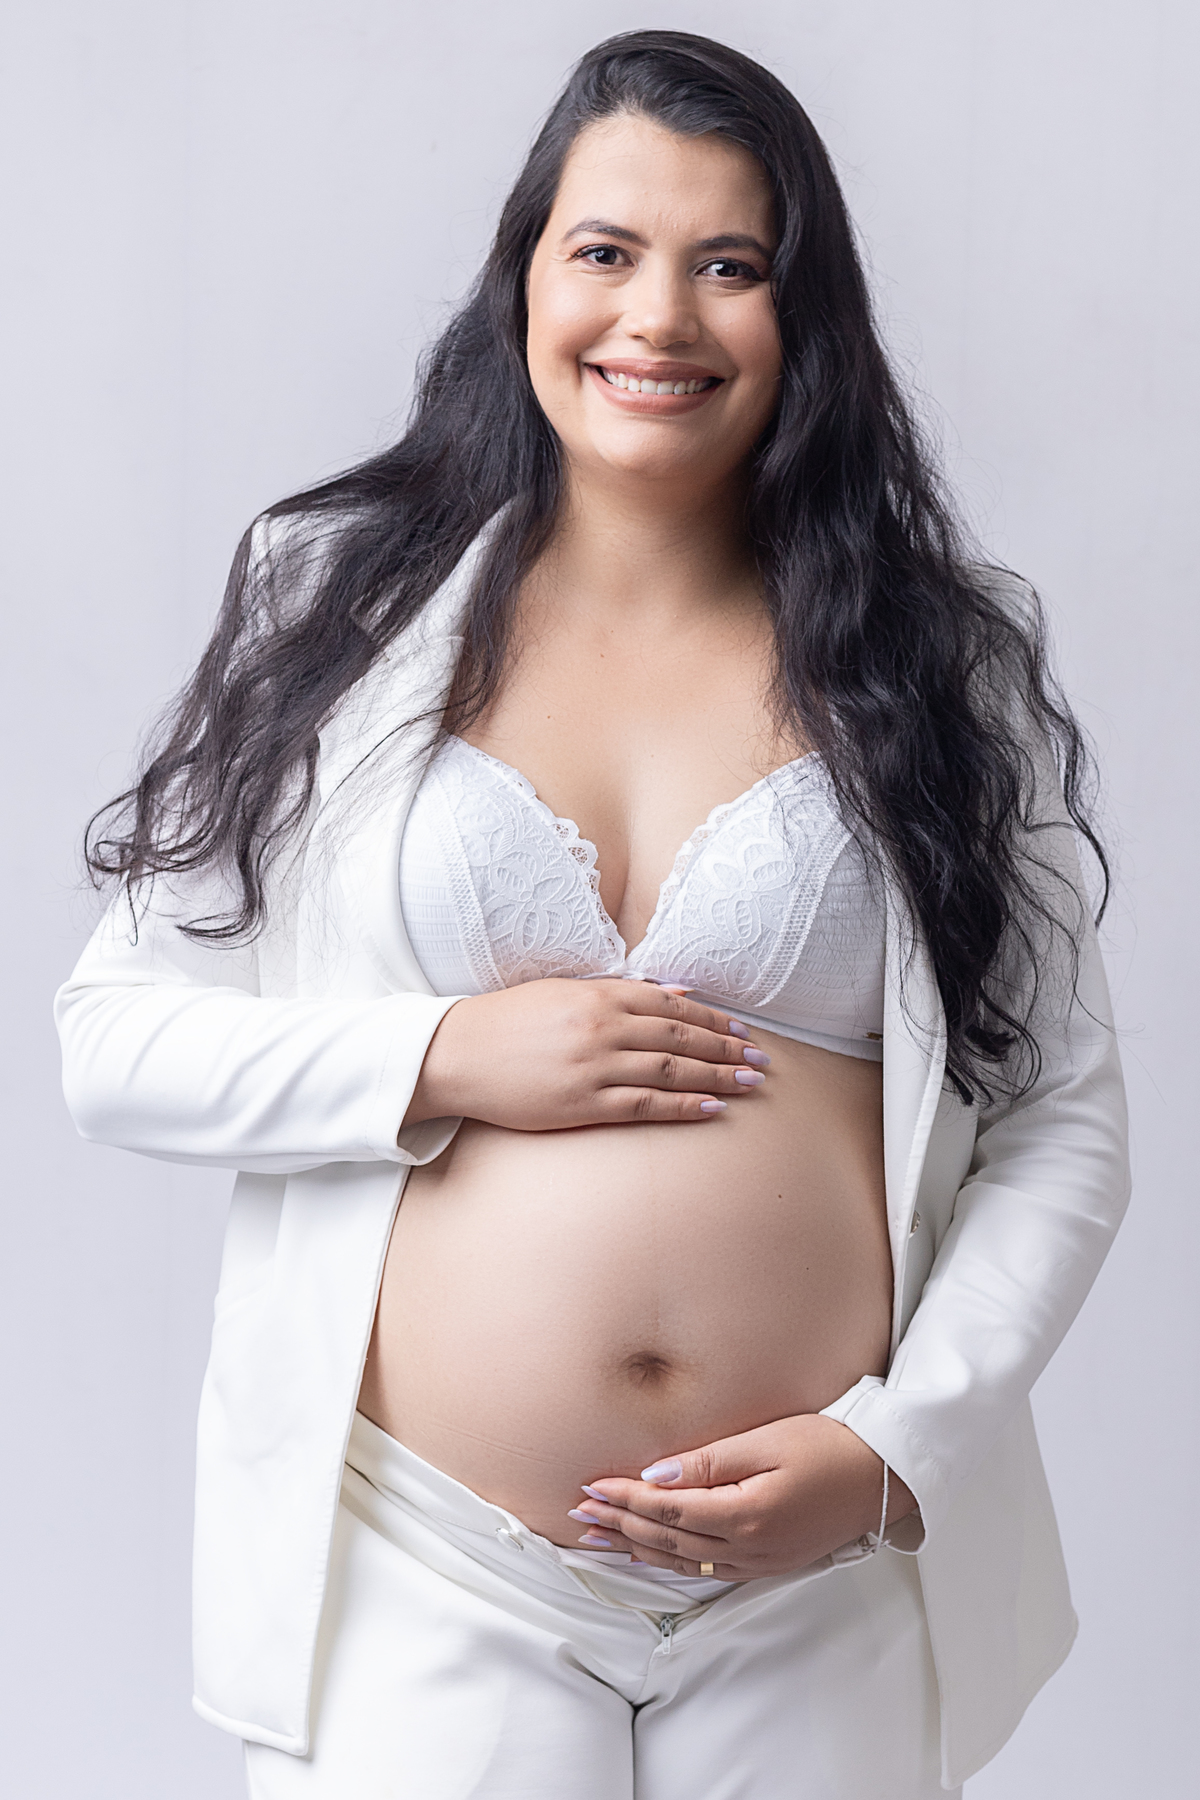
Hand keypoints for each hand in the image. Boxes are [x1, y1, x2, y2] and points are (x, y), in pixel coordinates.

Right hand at [404, 978, 769, 1131]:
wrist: (458, 1055)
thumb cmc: (509, 1021)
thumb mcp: (565, 991)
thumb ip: (621, 991)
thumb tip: (678, 991)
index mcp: (599, 994)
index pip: (672, 1005)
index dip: (713, 1018)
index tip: (742, 1030)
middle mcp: (603, 1027)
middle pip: (681, 1037)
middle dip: (726, 1048)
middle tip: (760, 1059)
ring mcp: (595, 1067)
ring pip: (672, 1070)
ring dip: (717, 1076)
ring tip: (749, 1083)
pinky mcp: (583, 1103)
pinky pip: (645, 1104)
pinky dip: (683, 1105)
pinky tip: (711, 1107)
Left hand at [567, 1414, 917, 1580]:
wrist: (884, 1475)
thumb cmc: (831, 1446)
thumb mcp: (768, 1440)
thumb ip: (710, 1460)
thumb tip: (657, 1473)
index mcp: (746, 1516)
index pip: (667, 1511)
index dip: (625, 1498)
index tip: (591, 1485)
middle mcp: (749, 1548)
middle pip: (667, 1540)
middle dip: (619, 1524)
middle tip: (580, 1513)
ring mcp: (759, 1561)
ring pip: (682, 1562)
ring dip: (636, 1547)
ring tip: (599, 1537)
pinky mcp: (768, 1562)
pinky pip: (706, 1570)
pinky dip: (670, 1562)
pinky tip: (650, 1554)